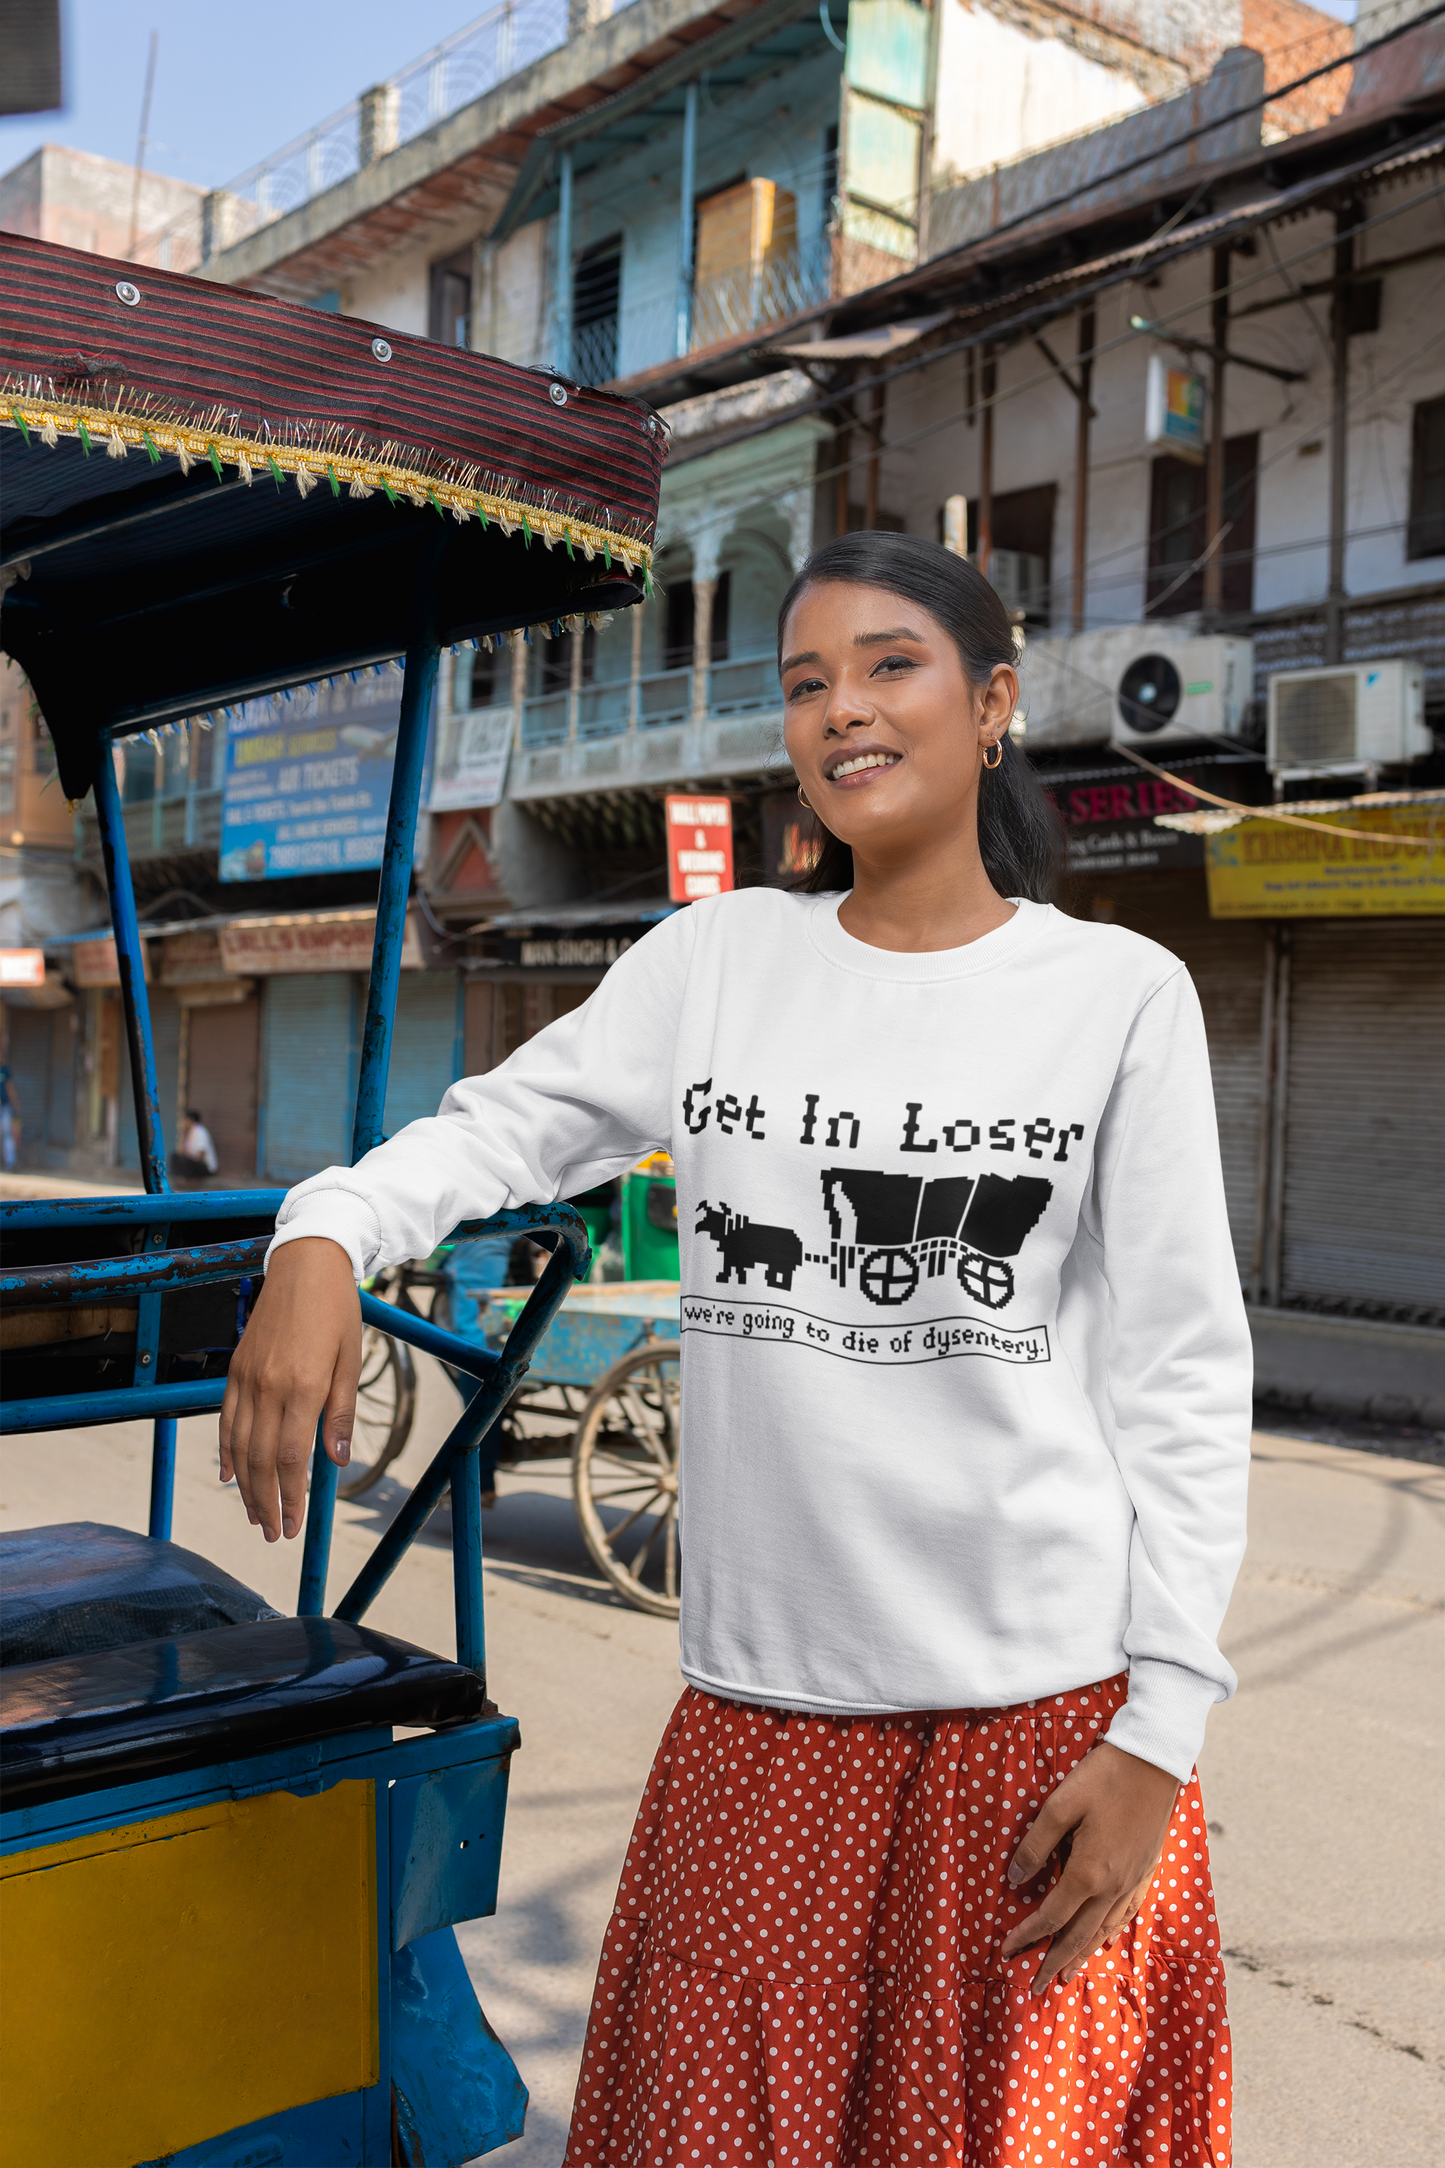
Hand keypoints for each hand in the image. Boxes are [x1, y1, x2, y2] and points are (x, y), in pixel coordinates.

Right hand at [219, 1237, 360, 1541]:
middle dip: (265, 1502)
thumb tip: (336, 1461)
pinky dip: (225, 1451)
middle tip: (272, 1533)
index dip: (290, 1497)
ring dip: (244, 1486)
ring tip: (253, 1514)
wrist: (305, 1263)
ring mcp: (246, 1377)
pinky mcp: (236, 1368)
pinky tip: (228, 1475)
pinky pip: (225, 1419)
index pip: (291, 1458)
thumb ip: (339, 1413)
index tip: (292, 1525)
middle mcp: (268, 1386)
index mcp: (302, 1386)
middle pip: (260, 1460)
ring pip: (238, 1445)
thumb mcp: (350, 1360)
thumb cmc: (337, 1310)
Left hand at [999, 1740, 1178, 1994]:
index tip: (1006, 1951)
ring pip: (1104, 1931)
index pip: (1051, 1917)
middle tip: (1035, 1987)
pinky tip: (1104, 1939)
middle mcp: (1113, 1887)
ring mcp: (1133, 1881)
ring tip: (1065, 1975)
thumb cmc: (1102, 1777)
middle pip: (1078, 1936)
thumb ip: (1035, 1846)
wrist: (1153, 1762)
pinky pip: (1125, 1915)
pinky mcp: (1146, 1871)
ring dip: (1082, 1955)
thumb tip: (1014, 1880)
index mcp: (1088, 1873)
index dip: (1026, 1936)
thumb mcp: (1059, 1805)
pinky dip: (1110, 1934)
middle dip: (1054, 1962)